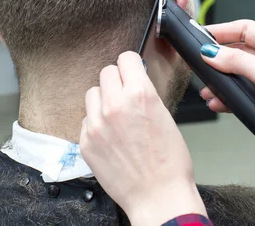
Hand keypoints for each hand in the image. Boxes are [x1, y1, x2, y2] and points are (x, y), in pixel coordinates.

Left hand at [80, 52, 206, 224]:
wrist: (158, 197)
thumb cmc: (170, 162)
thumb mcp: (164, 115)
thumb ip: (144, 94)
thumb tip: (133, 81)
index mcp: (140, 94)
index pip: (125, 58)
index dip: (131, 65)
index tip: (132, 71)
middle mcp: (115, 104)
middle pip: (106, 72)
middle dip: (116, 81)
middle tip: (125, 95)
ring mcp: (96, 124)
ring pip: (92, 93)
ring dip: (103, 100)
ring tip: (116, 117)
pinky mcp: (85, 141)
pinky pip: (86, 120)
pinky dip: (96, 124)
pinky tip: (111, 138)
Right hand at [200, 20, 254, 201]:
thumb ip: (237, 62)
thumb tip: (211, 52)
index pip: (245, 30)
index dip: (222, 30)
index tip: (200, 34)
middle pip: (237, 53)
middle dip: (217, 59)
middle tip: (198, 62)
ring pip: (237, 77)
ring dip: (220, 83)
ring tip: (207, 89)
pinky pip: (240, 97)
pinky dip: (227, 100)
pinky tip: (218, 103)